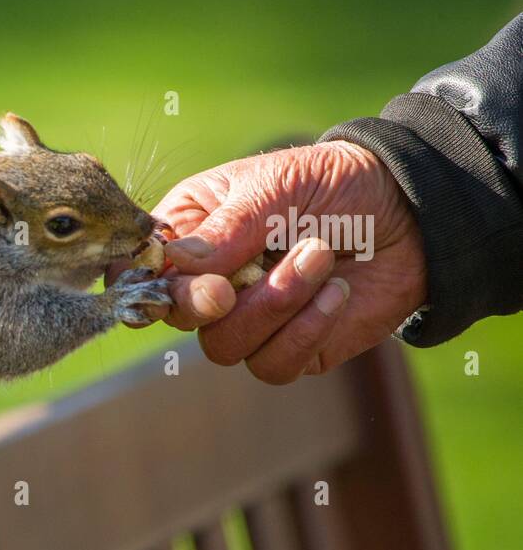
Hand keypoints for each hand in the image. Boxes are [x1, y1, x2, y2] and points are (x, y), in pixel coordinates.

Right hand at [108, 142, 426, 383]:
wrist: (412, 213)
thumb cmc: (334, 184)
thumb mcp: (275, 186)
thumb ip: (224, 228)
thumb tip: (175, 262)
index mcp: (191, 234)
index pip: (136, 271)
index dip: (139, 284)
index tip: (163, 282)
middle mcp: (210, 282)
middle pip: (173, 316)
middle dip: (202, 304)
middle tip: (232, 286)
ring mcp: (248, 320)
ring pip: (224, 345)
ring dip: (274, 305)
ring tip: (320, 255)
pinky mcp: (290, 350)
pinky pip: (272, 365)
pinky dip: (305, 331)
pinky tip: (336, 292)